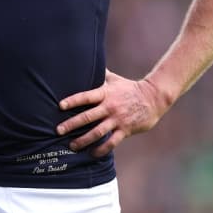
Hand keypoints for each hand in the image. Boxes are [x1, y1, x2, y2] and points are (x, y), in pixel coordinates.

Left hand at [55, 71, 169, 156]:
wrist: (154, 97)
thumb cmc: (130, 88)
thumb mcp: (114, 79)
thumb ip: (100, 74)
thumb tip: (87, 59)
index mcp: (106, 93)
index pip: (86, 97)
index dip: (73, 101)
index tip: (60, 106)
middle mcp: (110, 107)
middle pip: (87, 117)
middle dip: (71, 124)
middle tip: (58, 130)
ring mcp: (117, 119)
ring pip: (98, 132)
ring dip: (83, 140)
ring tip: (72, 146)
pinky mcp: (125, 130)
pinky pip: (112, 142)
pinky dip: (101, 149)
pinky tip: (92, 154)